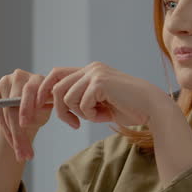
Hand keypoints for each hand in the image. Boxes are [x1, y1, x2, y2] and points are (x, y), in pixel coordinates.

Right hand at [0, 69, 52, 160]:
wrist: (26, 109)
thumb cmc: (41, 109)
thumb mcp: (50, 109)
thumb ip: (58, 112)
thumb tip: (76, 124)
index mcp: (38, 79)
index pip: (29, 91)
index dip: (26, 108)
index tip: (25, 125)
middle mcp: (20, 76)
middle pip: (14, 103)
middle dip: (18, 131)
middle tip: (24, 152)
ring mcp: (5, 82)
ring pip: (4, 110)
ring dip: (10, 133)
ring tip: (20, 152)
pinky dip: (3, 127)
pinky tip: (11, 141)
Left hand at [36, 62, 169, 128]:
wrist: (151, 107)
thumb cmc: (128, 108)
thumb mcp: (99, 103)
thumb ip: (81, 100)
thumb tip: (58, 106)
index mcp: (90, 70)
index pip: (57, 74)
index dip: (44, 90)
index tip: (40, 106)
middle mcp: (91, 68)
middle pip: (57, 87)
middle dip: (60, 109)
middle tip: (73, 124)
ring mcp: (95, 73)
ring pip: (67, 97)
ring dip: (79, 113)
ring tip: (96, 116)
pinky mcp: (100, 83)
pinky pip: (82, 104)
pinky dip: (91, 115)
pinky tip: (104, 115)